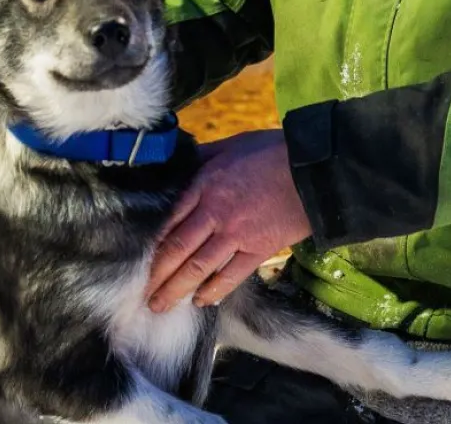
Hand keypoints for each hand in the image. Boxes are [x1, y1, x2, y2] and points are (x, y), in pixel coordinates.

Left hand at [146, 129, 310, 312]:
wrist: (314, 170)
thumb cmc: (273, 152)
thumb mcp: (231, 145)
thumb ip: (202, 157)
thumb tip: (180, 162)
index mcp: (205, 185)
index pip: (168, 220)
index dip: (150, 244)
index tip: (136, 259)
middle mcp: (215, 213)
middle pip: (176, 250)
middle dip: (156, 275)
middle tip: (142, 294)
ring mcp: (236, 234)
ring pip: (197, 268)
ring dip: (176, 290)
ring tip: (160, 305)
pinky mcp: (258, 249)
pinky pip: (230, 277)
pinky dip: (213, 291)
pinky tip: (200, 301)